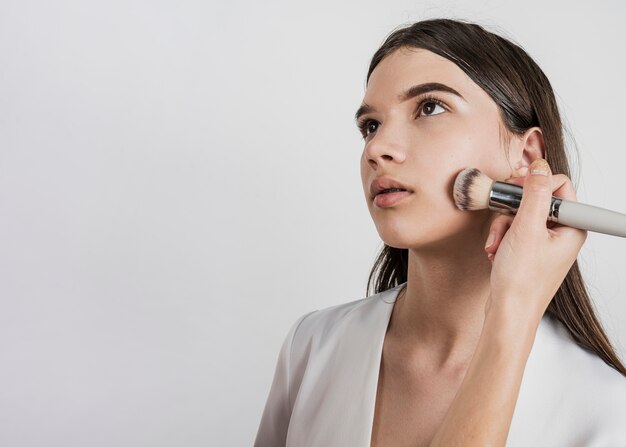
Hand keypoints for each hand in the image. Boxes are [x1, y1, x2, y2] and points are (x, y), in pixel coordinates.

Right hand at [483, 159, 586, 321]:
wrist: (508, 313)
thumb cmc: (522, 281)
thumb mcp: (526, 229)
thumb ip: (534, 194)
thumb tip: (539, 167)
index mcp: (572, 227)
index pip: (559, 186)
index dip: (535, 184)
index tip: (516, 188)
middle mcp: (562, 234)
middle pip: (536, 200)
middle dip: (512, 210)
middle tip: (502, 217)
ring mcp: (545, 244)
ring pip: (520, 216)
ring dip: (503, 227)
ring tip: (497, 245)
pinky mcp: (529, 253)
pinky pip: (513, 232)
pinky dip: (501, 238)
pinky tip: (496, 251)